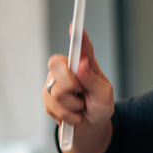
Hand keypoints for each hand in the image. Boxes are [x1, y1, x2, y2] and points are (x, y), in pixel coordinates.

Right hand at [43, 29, 114, 152]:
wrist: (91, 126)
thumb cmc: (100, 105)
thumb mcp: (104, 95)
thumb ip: (93, 81)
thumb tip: (81, 65)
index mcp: (85, 63)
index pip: (80, 47)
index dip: (76, 36)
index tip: (74, 26)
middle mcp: (67, 69)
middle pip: (56, 64)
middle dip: (69, 82)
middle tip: (81, 92)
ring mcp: (55, 83)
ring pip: (56, 92)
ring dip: (73, 105)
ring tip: (81, 106)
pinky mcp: (47, 98)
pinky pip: (53, 107)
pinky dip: (67, 115)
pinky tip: (73, 114)